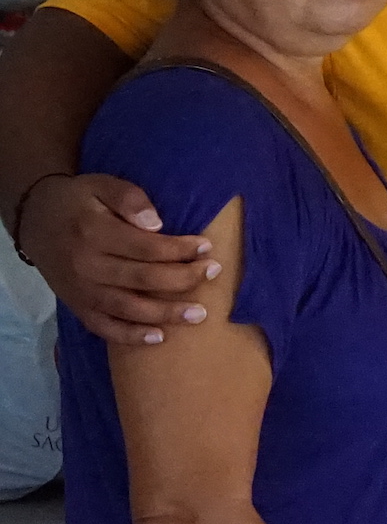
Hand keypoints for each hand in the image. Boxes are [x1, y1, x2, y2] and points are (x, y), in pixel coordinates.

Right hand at [24, 173, 217, 346]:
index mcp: (94, 233)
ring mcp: (81, 290)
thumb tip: (157, 223)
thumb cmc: (78, 201)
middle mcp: (86, 266)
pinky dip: (130, 335)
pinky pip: (104, 327)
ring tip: (199, 315)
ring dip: (165, 313)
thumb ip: (130, 199)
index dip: (179, 249)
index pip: (146, 247)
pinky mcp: (77, 305)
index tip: (207, 247)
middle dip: (183, 278)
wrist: (36, 221)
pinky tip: (158, 337)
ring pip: (127, 307)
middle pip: (142, 278)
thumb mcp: (101, 185)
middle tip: (213, 273)